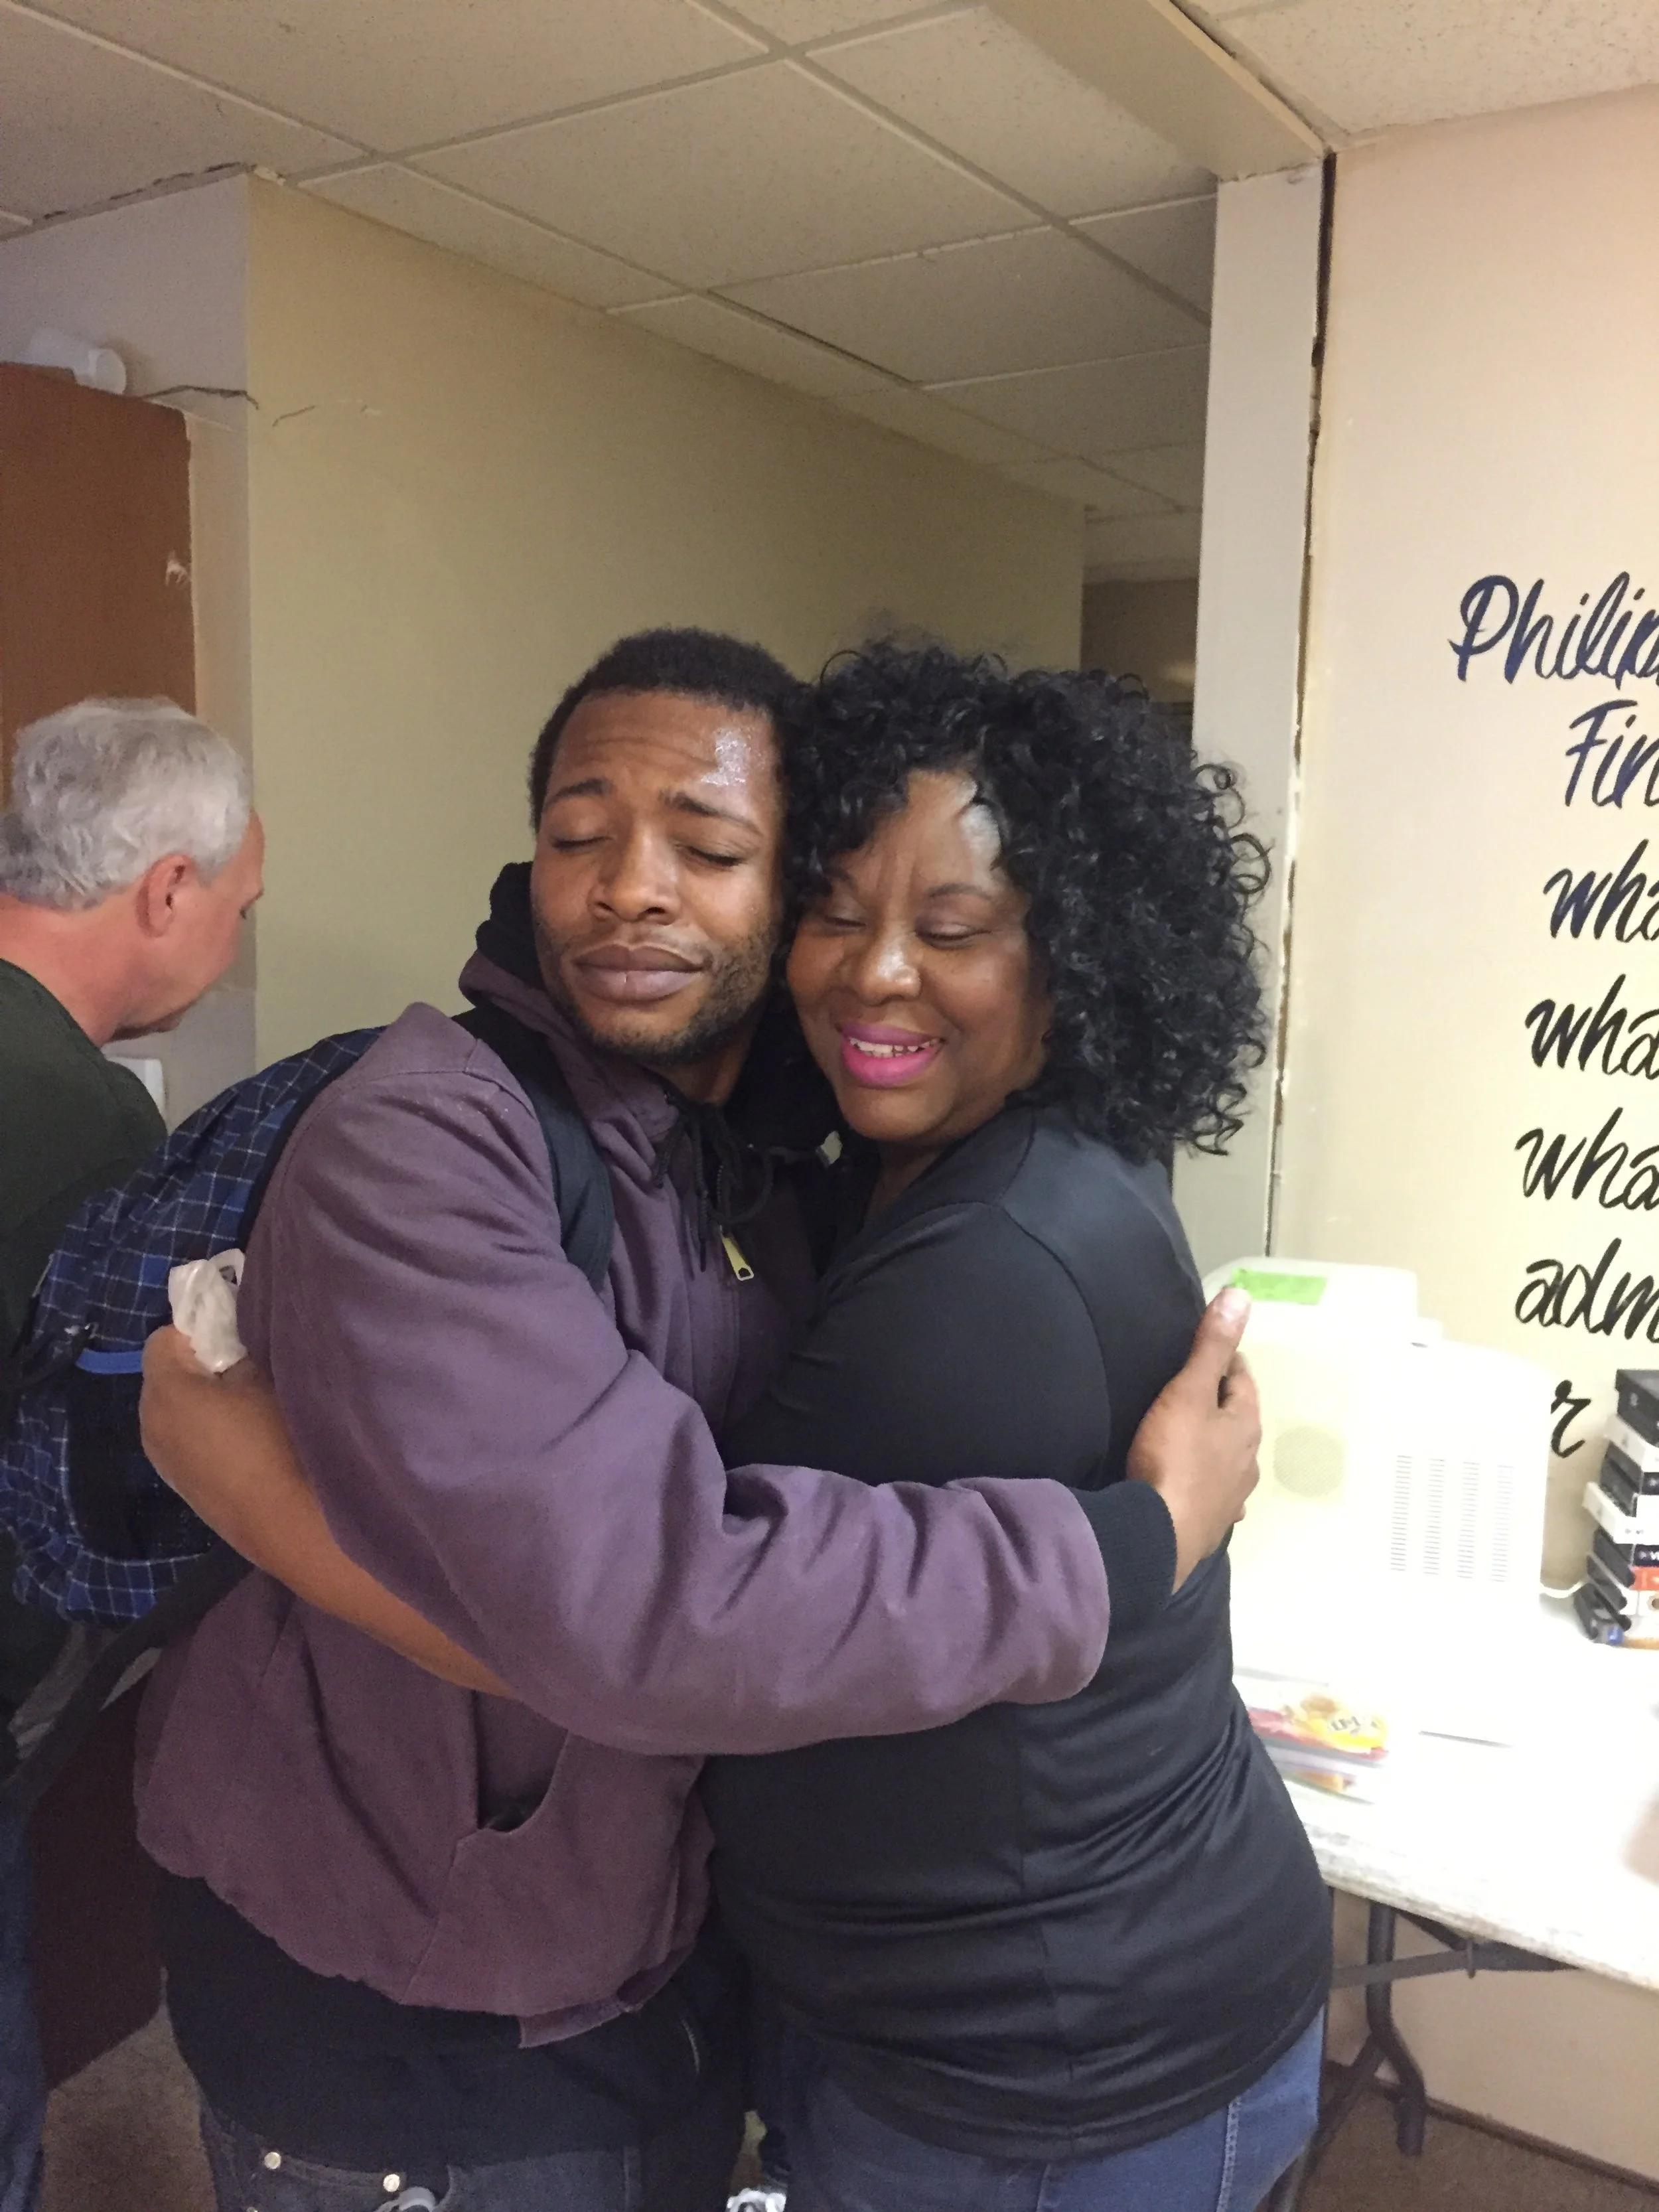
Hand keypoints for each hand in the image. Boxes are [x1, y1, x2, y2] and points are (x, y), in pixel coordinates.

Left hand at [140, 1326, 287, 1551]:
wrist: (285, 1521)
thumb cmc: (275, 1439)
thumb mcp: (262, 1378)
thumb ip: (238, 1351)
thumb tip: (229, 1346)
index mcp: (165, 1391)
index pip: (162, 1339)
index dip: (195, 1330)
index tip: (232, 1338)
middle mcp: (149, 1423)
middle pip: (163, 1376)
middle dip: (197, 1366)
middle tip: (242, 1370)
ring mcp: (161, 1459)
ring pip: (171, 1410)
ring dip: (199, 1401)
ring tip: (245, 1410)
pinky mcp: (179, 1484)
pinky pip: (181, 1440)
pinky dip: (202, 1431)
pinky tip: (241, 1444)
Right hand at [1126, 1288, 1260, 1590]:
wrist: (1157, 1534)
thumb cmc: (1174, 1456)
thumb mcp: (1188, 1392)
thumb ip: (1211, 1346)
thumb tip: (1242, 1296)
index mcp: (1246, 1425)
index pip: (1241, 1380)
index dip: (1225, 1361)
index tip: (1206, 1350)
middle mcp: (1248, 1461)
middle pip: (1238, 1421)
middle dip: (1221, 1404)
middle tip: (1191, 1389)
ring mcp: (1232, 1497)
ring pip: (1230, 1461)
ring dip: (1217, 1447)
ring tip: (1191, 1437)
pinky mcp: (1211, 1525)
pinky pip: (1214, 1495)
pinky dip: (1208, 1484)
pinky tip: (1197, 1488)